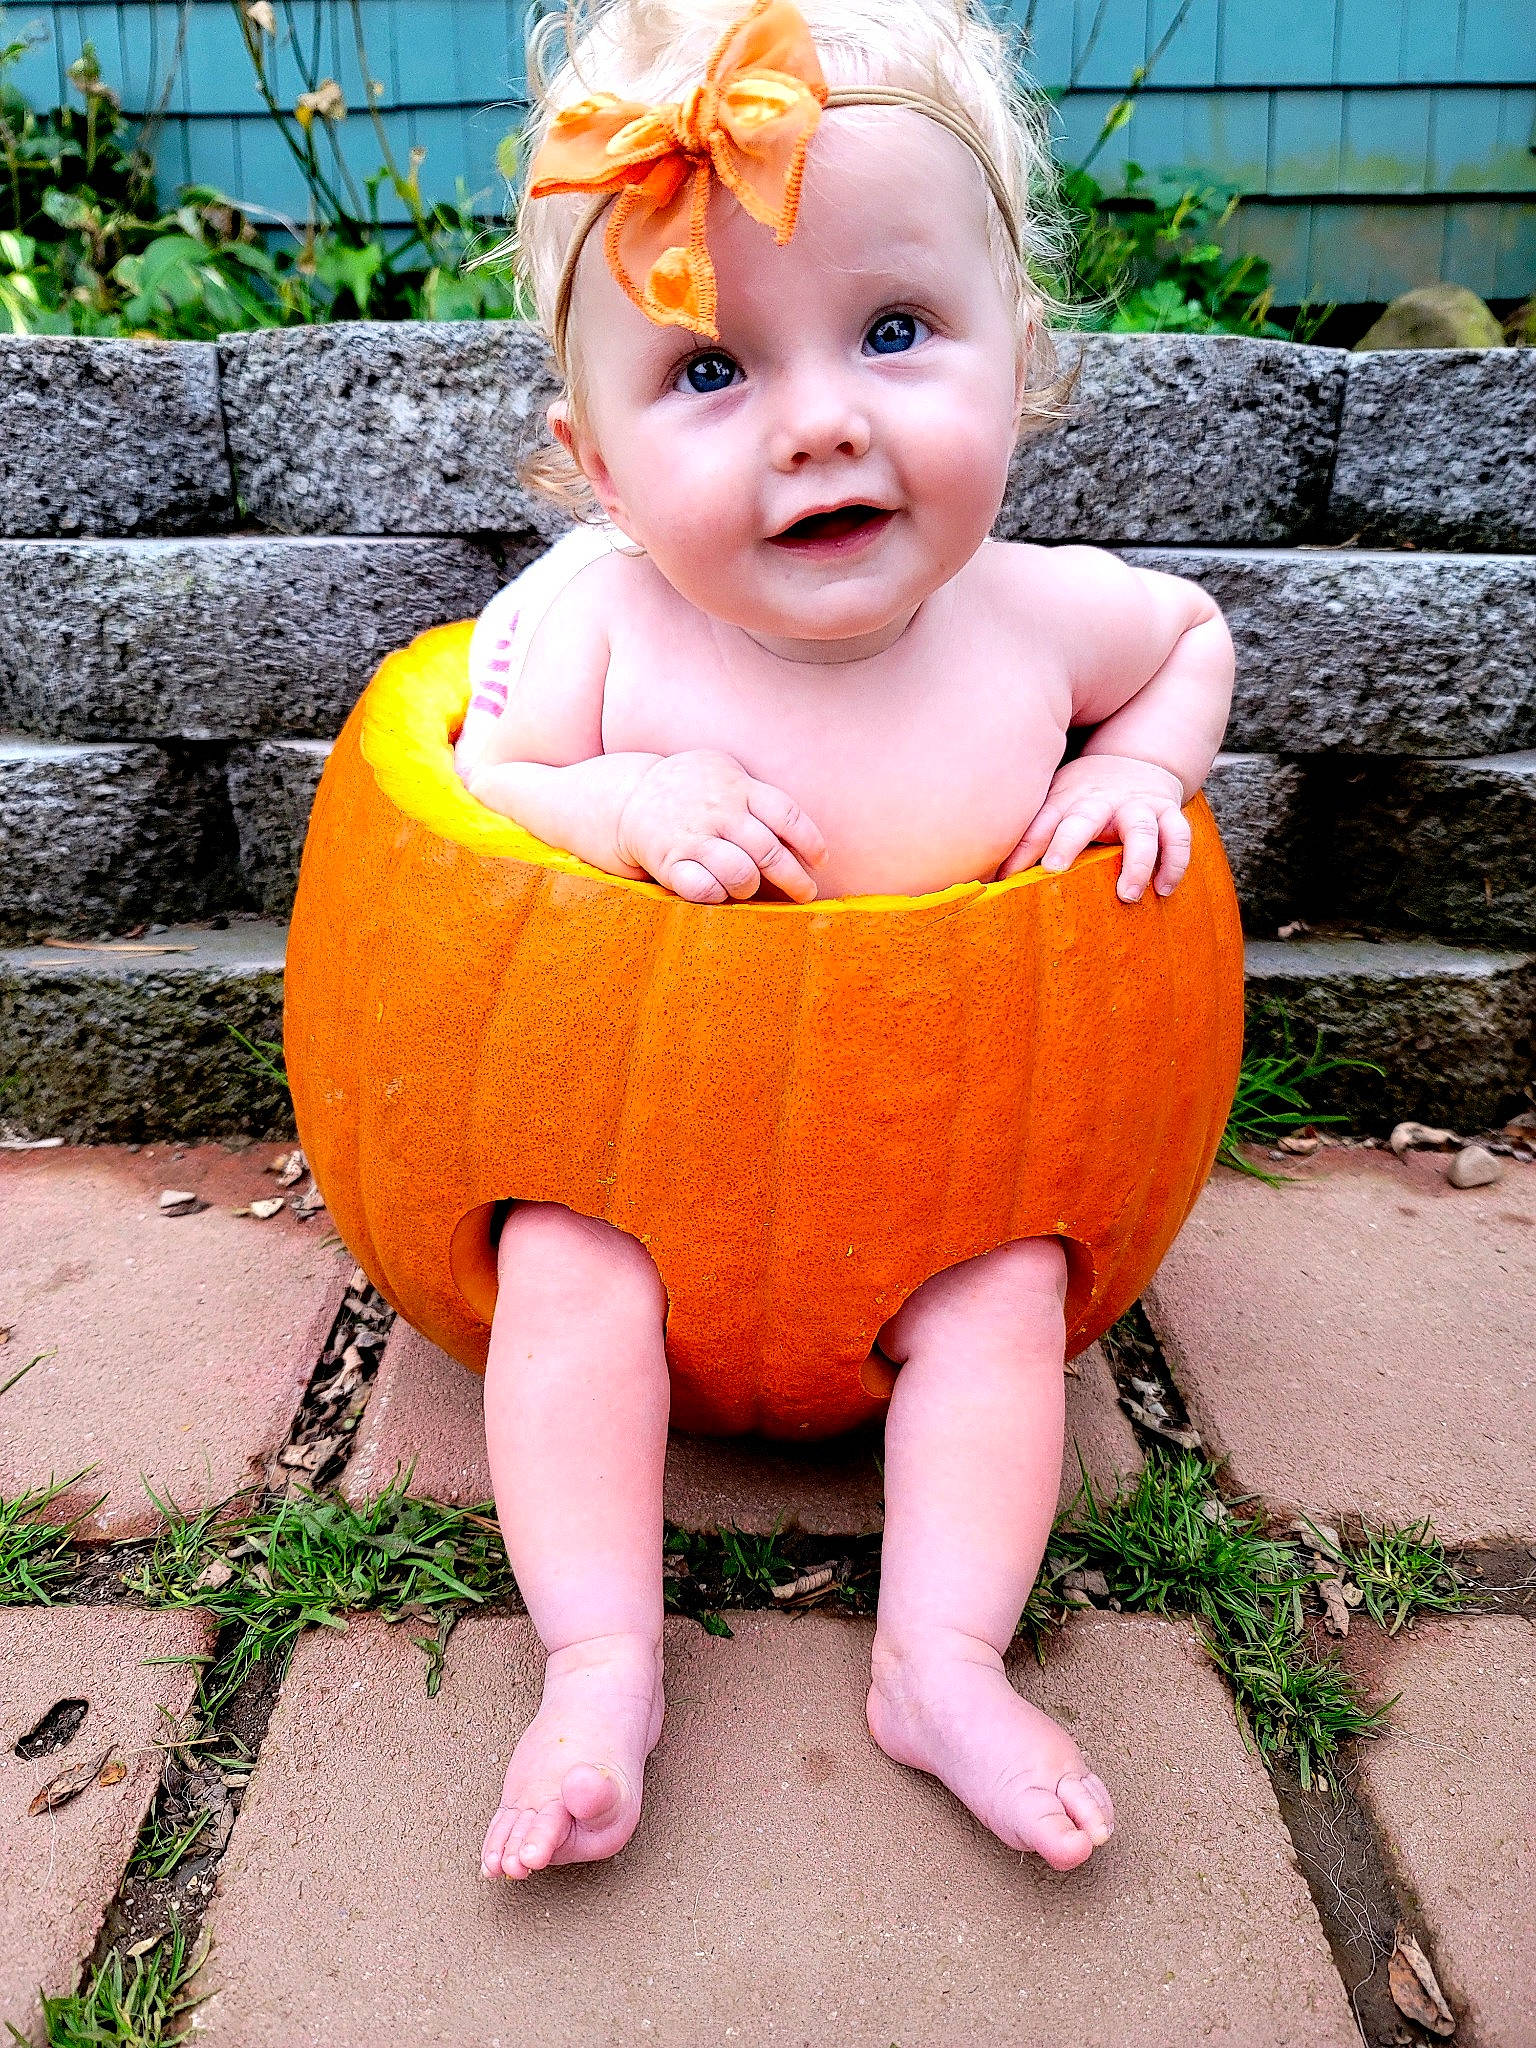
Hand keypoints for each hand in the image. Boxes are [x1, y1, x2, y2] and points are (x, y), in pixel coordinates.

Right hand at [616, 751, 827, 904]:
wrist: (631, 795)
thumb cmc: (694, 788)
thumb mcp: (727, 773)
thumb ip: (760, 798)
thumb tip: (801, 840)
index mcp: (739, 787)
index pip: (787, 815)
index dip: (810, 843)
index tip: (820, 862)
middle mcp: (719, 811)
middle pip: (769, 852)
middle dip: (795, 880)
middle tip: (805, 893)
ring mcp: (693, 837)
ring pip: (741, 875)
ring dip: (752, 889)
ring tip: (751, 889)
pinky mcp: (670, 862)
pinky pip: (704, 890)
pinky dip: (719, 897)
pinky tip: (720, 893)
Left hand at [999, 754, 1189, 901]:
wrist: (1136, 759)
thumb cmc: (1084, 794)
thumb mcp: (1054, 803)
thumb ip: (1029, 834)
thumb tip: (987, 877)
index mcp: (1067, 800)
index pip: (1038, 825)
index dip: (1020, 850)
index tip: (1005, 876)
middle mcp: (1101, 801)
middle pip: (1083, 820)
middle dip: (1068, 843)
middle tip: (1054, 871)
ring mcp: (1138, 806)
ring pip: (1141, 831)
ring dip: (1136, 863)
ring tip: (1127, 895)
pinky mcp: (1167, 813)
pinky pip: (1177, 837)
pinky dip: (1174, 863)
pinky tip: (1163, 890)